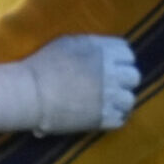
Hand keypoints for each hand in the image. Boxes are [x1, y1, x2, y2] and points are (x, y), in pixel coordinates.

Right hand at [0, 34, 139, 135]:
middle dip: (125, 80)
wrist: (29, 93)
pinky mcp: (103, 118)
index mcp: (103, 52)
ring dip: (121, 101)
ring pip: (129, 100)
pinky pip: (120, 119)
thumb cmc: (42, 65)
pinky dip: (114, 118)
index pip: (127, 54)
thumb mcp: (67, 44)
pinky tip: (105, 115)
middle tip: (112, 85)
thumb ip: (90, 46)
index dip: (121, 60)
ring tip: (109, 102)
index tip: (114, 66)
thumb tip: (101, 50)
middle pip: (134, 76)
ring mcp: (109, 97)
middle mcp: (111, 73)